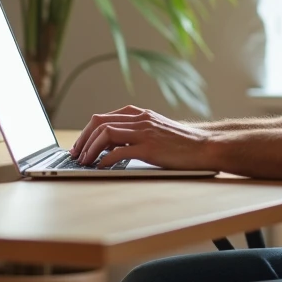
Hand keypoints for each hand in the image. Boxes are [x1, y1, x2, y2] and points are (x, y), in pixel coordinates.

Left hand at [69, 104, 215, 169]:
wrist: (205, 145)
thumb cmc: (182, 142)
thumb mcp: (156, 130)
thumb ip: (136, 132)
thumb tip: (110, 144)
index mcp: (140, 114)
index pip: (103, 118)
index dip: (87, 132)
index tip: (79, 146)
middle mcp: (140, 120)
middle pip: (99, 123)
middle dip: (83, 139)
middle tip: (76, 155)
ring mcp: (145, 133)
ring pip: (106, 134)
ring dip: (90, 149)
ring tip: (85, 162)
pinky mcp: (150, 148)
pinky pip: (119, 152)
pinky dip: (105, 160)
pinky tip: (101, 167)